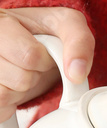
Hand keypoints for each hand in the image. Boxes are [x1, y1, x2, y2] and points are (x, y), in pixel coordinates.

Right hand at [0, 7, 94, 121]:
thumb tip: (77, 74)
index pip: (30, 56)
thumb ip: (79, 42)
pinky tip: (10, 85)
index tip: (44, 53)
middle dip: (35, 75)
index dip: (46, 60)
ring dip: (22, 90)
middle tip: (32, 64)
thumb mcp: (66, 24)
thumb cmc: (44, 31)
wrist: (29, 44)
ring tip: (20, 72)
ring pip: (5, 96)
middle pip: (20, 79)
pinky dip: (9, 103)